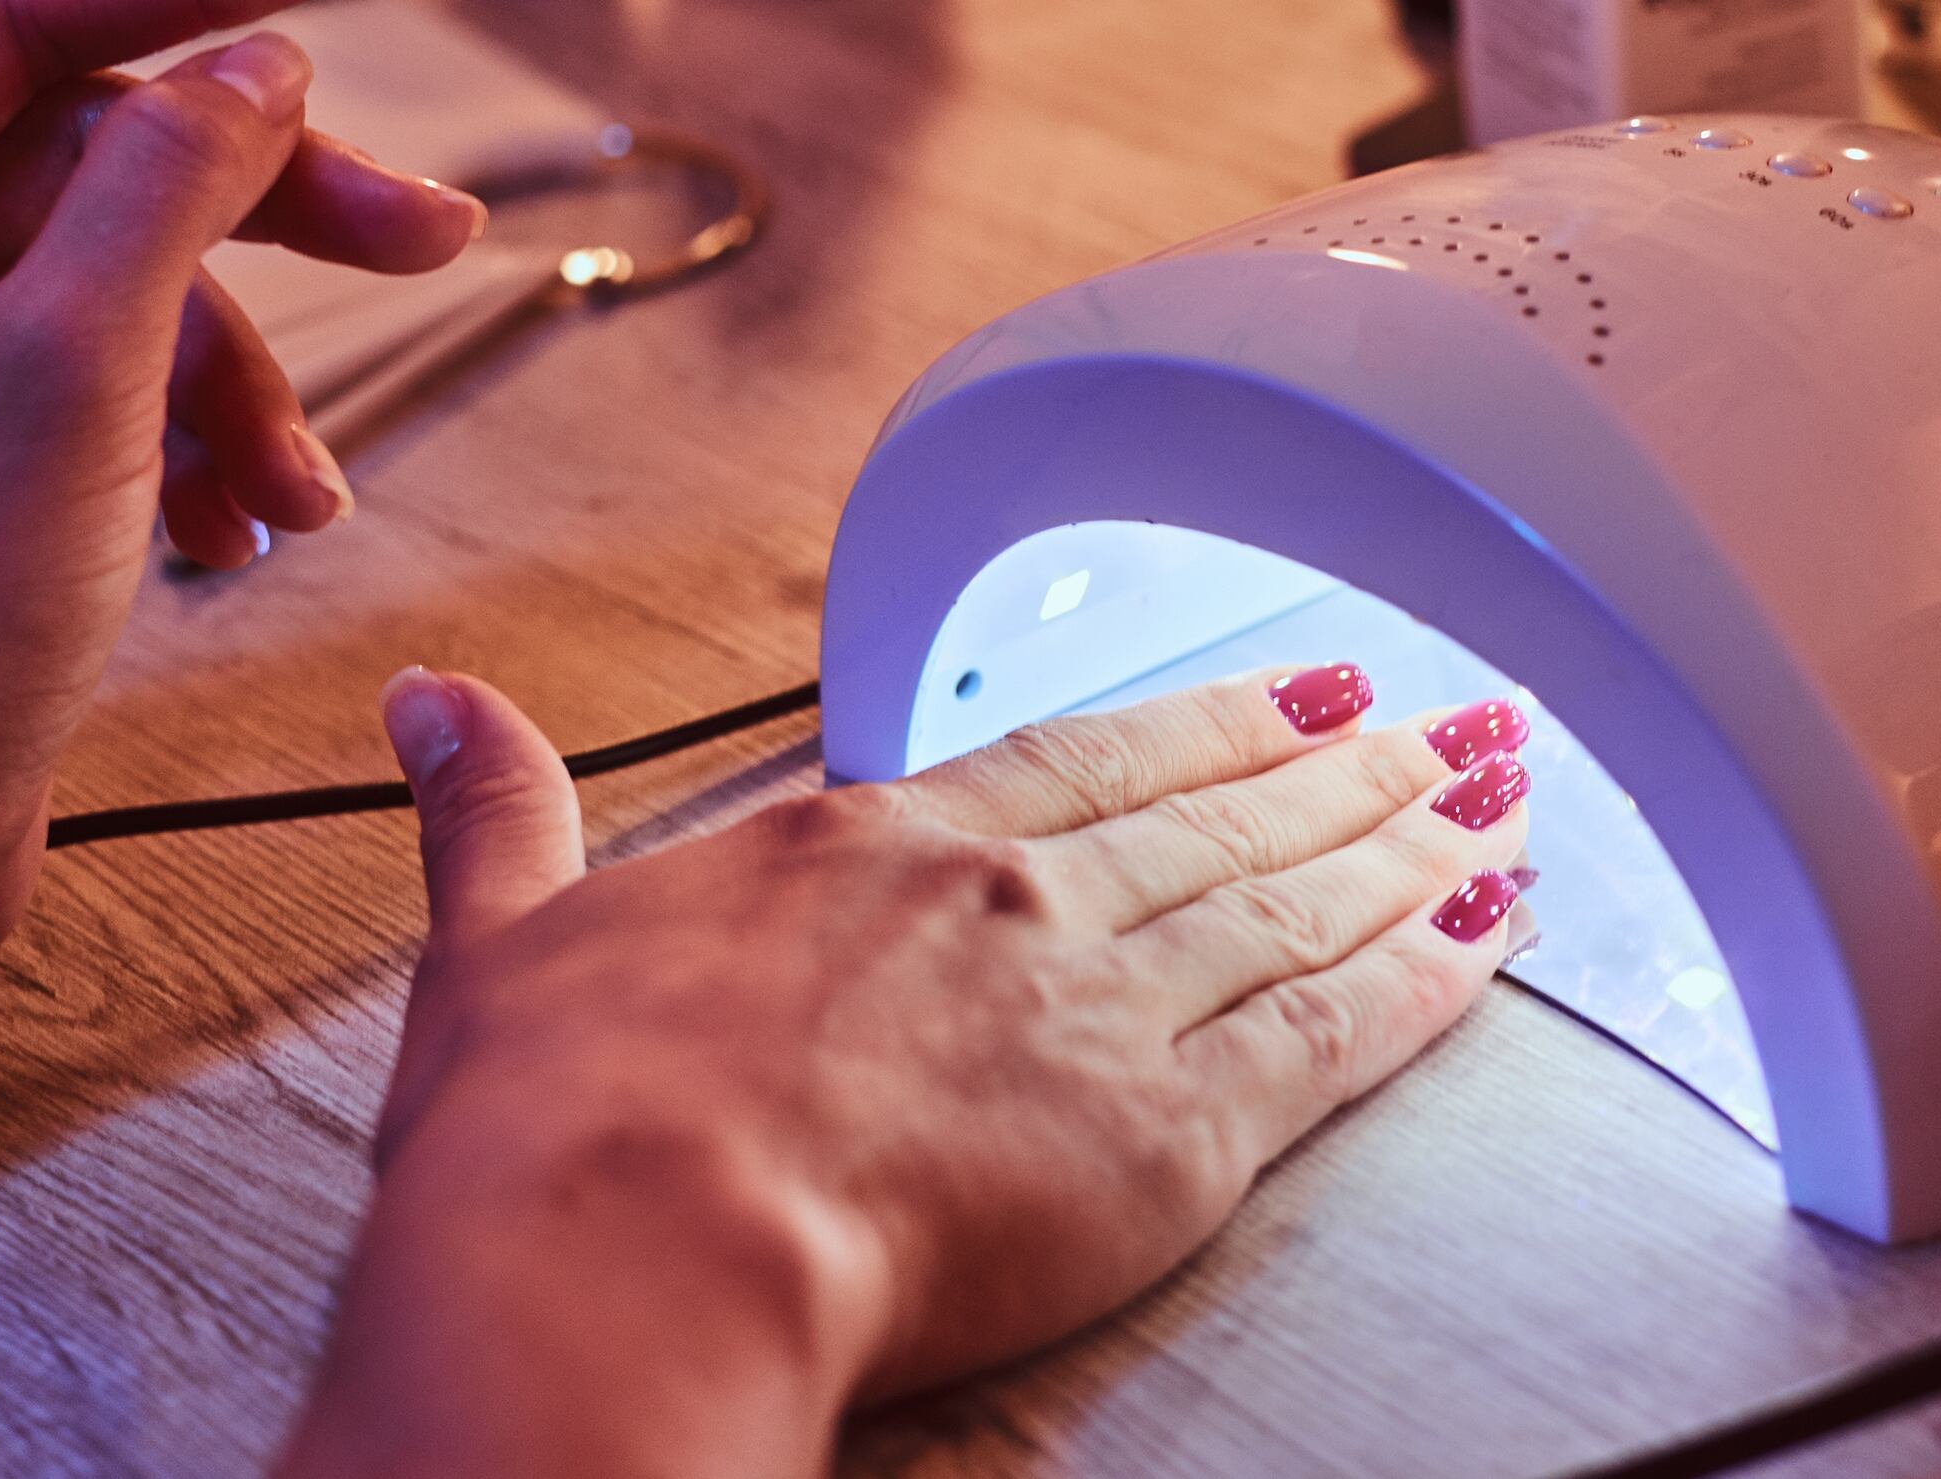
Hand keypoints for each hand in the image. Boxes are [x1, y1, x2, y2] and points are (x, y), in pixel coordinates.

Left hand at [0, 0, 481, 1254]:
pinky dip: (202, 441)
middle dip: (269, 217)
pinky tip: (233, 530)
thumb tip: (256, 67)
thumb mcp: (68, 381)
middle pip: (100, 153)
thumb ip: (167, 190)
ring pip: (132, 281)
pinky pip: (120, 378)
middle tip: (425, 234)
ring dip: (246, 377)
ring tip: (296, 489)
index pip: (18, 22)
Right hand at [280, 666, 1536, 1476]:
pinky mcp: (1172, 1135)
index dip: (1203, 726)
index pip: (1079, 760)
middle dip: (1349, 769)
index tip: (1296, 694)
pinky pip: (1331, 1035)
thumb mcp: (499, 944)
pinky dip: (1423, 978)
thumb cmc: (550, 1126)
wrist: (623, 1246)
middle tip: (1458, 724)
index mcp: (866, 842)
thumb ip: (500, 815)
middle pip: (1219, 816)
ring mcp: (1100, 1002)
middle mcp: (1008, 897)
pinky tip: (1490, 934)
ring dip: (1410, 846)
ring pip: (1293, 902)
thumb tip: (434, 705)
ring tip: (1505, 799)